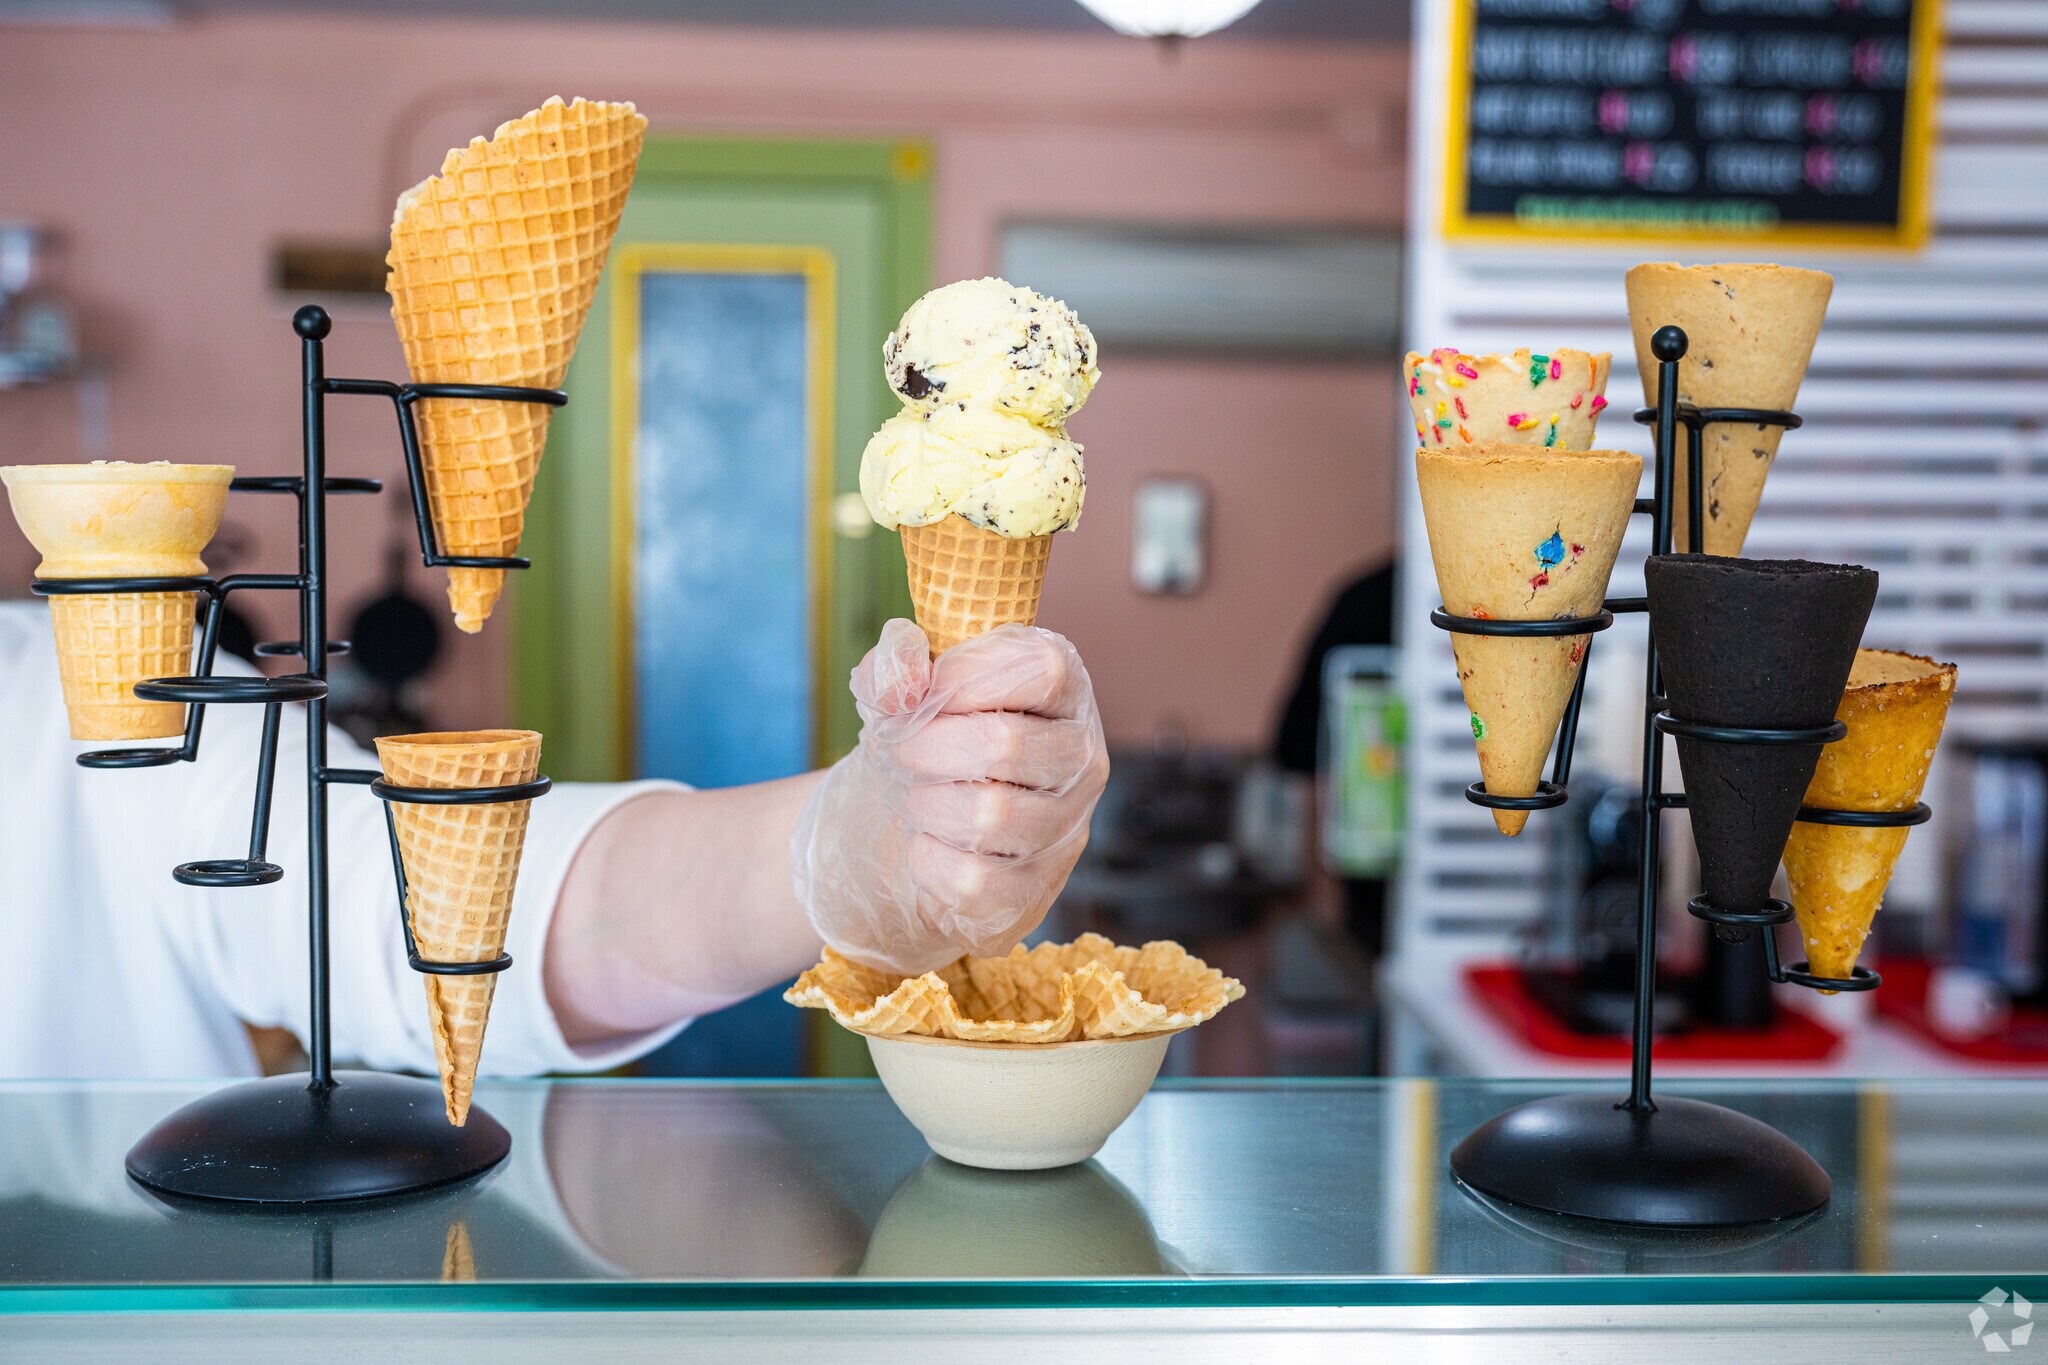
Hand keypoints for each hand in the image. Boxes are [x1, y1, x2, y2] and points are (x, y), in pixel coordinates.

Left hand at [792, 619, 1109, 974]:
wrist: (912, 830)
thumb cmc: (924, 742)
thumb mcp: (901, 689)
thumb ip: (894, 665)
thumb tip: (901, 683)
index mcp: (1064, 694)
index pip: (1041, 669)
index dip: (966, 675)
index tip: (922, 691)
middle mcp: (1083, 760)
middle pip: (1006, 743)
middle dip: (925, 745)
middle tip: (898, 750)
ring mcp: (1067, 831)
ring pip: (988, 815)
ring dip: (923, 803)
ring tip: (912, 796)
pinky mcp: (1035, 892)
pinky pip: (972, 880)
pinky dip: (926, 860)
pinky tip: (925, 844)